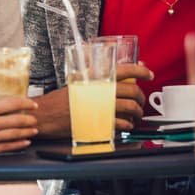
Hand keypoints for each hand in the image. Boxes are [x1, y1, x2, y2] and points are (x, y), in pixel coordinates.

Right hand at [0, 97, 37, 165]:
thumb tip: (3, 110)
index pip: (12, 103)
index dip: (26, 103)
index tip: (33, 103)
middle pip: (17, 120)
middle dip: (30, 119)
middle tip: (36, 118)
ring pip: (15, 134)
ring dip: (27, 132)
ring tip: (34, 130)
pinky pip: (7, 148)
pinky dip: (18, 144)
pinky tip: (25, 142)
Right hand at [30, 64, 151, 136]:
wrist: (46, 114)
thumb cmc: (60, 99)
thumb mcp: (78, 80)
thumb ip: (97, 76)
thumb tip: (117, 71)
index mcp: (96, 77)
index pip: (125, 70)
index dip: (141, 71)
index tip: (149, 74)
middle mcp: (100, 90)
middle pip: (132, 91)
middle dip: (141, 97)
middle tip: (140, 101)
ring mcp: (100, 106)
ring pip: (130, 107)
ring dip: (138, 113)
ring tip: (136, 115)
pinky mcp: (98, 122)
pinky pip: (121, 123)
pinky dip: (128, 125)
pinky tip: (126, 125)